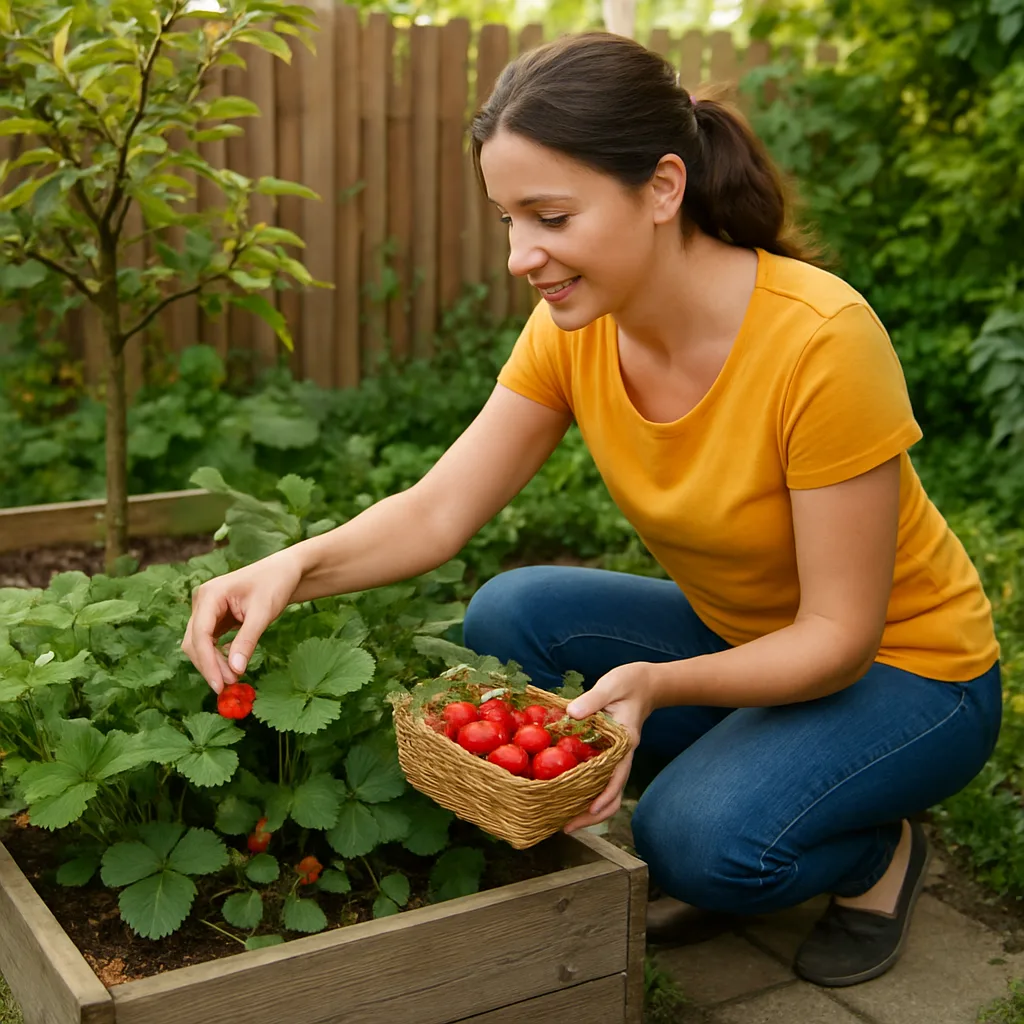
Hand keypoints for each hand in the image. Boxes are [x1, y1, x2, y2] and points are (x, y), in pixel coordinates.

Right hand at [181, 549, 303, 693]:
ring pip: (199, 645)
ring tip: (235, 677)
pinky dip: (218, 656)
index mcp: (209, 595)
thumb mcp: (262, 613)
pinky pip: (209, 642)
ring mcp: (206, 609)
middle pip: (195, 642)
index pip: (199, 635)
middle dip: (210, 665)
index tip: (220, 684)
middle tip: (231, 685)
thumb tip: (235, 670)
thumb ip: (247, 641)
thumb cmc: (275, 585)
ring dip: (213, 663)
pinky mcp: (214, 617)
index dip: (207, 663)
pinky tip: (234, 663)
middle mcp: (202, 601)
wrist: (284, 571)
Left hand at [560, 662, 654, 833]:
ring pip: (606, 792)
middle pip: (612, 795)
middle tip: (566, 827)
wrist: (646, 683)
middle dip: (592, 815)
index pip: (617, 776)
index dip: (605, 795)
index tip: (590, 810)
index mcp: (625, 742)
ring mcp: (616, 758)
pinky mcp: (609, 754)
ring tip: (563, 820)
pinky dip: (585, 791)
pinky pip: (599, 779)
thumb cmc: (630, 682)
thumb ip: (593, 699)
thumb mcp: (611, 685)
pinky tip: (567, 794)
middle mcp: (622, 756)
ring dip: (588, 808)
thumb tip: (571, 714)